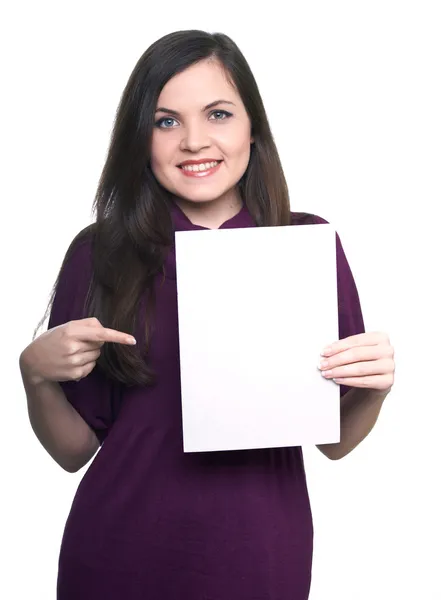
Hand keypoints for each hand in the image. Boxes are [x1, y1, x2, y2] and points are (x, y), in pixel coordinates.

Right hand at [20, 317, 135, 385]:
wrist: (33, 362)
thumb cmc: (52, 340)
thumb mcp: (66, 326)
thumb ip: (87, 324)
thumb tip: (104, 329)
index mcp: (71, 332)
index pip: (100, 333)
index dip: (118, 337)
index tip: (132, 340)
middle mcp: (73, 347)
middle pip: (100, 345)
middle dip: (93, 343)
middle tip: (76, 343)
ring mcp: (74, 362)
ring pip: (97, 356)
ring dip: (90, 354)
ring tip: (72, 353)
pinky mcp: (75, 374)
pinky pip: (92, 367)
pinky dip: (86, 364)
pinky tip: (72, 362)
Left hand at [318, 332, 394, 391]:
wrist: (378, 379)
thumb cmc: (365, 361)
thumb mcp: (358, 351)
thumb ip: (346, 348)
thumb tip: (326, 352)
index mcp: (380, 337)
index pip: (355, 341)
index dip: (337, 347)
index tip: (324, 352)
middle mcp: (387, 350)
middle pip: (356, 354)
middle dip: (336, 360)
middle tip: (322, 364)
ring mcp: (390, 366)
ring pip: (360, 368)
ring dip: (339, 371)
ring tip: (327, 373)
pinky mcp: (388, 381)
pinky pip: (364, 381)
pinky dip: (348, 380)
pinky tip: (337, 379)